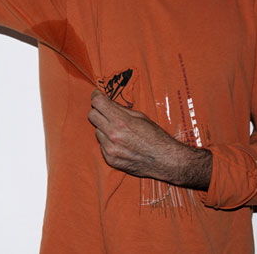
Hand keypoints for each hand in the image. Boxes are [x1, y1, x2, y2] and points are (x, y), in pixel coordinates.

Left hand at [88, 90, 211, 189]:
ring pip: (97, 131)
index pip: (97, 103)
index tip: (98, 96)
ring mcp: (110, 149)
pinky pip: (102, 145)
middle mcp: (113, 135)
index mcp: (121, 121)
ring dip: (104, 128)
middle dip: (98, 111)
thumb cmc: (155, 136)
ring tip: (119, 132)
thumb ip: (121, 109)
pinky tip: (121, 144)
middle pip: (92, 115)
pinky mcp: (110, 159)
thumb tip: (107, 102)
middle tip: (107, 112)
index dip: (96, 97)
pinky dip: (108, 142)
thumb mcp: (140, 117)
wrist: (164, 160)